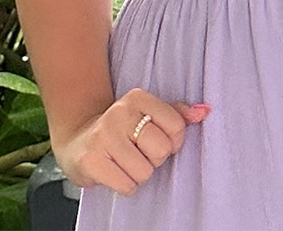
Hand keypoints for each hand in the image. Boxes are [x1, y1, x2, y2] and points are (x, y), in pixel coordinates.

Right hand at [53, 90, 210, 193]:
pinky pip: (128, 185)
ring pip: (145, 171)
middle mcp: (120, 112)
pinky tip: (114, 172)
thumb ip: (177, 113)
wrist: (78, 141)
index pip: (177, 125)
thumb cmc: (122, 130)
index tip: (156, 140)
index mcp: (138, 97)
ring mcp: (104, 135)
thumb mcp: (148, 114)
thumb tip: (205, 111)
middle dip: (154, 159)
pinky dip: (125, 185)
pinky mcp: (92, 160)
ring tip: (124, 162)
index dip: (172, 141)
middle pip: (162, 149)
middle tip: (138, 153)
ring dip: (138, 174)